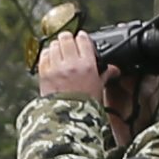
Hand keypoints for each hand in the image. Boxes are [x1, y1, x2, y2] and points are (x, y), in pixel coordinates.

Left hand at [38, 31, 158, 146]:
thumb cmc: (86, 106)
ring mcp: (55, 68)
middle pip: (65, 38)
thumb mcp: (99, 88)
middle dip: (68, 40)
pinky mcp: (43, 73)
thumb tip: (114, 70)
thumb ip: (105, 74)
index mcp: (87, 65)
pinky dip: (47, 55)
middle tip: (69, 45)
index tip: (82, 41)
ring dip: (57, 47)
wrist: (69, 120)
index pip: (83, 39)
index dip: (82, 39)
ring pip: (53, 45)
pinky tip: (51, 60)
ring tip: (60, 53)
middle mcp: (70, 63)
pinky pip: (43, 56)